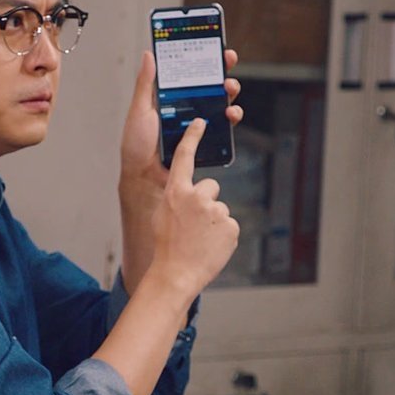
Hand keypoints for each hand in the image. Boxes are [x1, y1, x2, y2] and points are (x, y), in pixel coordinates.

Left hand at [119, 49, 244, 195]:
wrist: (145, 178)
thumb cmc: (137, 146)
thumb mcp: (139, 110)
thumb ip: (145, 83)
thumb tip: (149, 54)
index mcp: (170, 99)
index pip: (189, 74)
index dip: (202, 59)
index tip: (214, 45)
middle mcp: (186, 110)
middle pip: (209, 85)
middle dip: (222, 70)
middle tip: (227, 61)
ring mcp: (198, 125)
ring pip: (221, 103)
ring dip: (230, 92)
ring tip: (229, 89)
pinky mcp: (207, 142)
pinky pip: (224, 127)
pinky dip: (231, 117)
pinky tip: (229, 114)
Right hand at [150, 118, 239, 296]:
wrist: (176, 273)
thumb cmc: (166, 245)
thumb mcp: (163, 214)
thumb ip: (177, 198)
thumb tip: (191, 194)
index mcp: (176, 191)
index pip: (185, 157)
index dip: (192, 136)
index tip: (201, 121)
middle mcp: (197, 196)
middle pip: (210, 186)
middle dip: (206, 201)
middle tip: (194, 224)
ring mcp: (216, 210)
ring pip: (219, 208)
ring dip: (213, 221)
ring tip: (200, 239)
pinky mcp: (231, 225)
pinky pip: (228, 224)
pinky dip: (222, 234)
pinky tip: (210, 246)